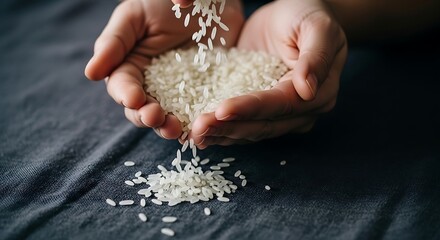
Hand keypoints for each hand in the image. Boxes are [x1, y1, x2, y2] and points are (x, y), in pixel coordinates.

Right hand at [85, 0, 243, 138]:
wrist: (209, 1)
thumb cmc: (163, 2)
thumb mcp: (135, 15)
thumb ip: (115, 41)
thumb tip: (91, 73)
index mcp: (129, 65)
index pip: (121, 85)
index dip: (125, 94)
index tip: (133, 98)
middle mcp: (150, 83)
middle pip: (141, 108)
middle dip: (145, 116)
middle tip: (155, 117)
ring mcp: (176, 91)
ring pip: (166, 116)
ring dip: (167, 126)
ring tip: (174, 129)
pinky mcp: (201, 94)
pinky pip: (194, 113)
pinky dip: (193, 123)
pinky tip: (197, 129)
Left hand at [190, 0, 346, 147]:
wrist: (295, 15)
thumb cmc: (307, 14)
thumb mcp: (317, 26)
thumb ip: (316, 56)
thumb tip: (307, 90)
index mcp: (319, 92)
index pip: (280, 105)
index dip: (250, 109)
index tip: (222, 110)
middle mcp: (302, 111)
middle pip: (263, 125)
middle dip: (229, 127)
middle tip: (197, 129)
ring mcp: (283, 116)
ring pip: (251, 131)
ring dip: (221, 134)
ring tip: (194, 134)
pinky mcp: (263, 113)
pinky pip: (242, 126)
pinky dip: (221, 131)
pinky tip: (200, 135)